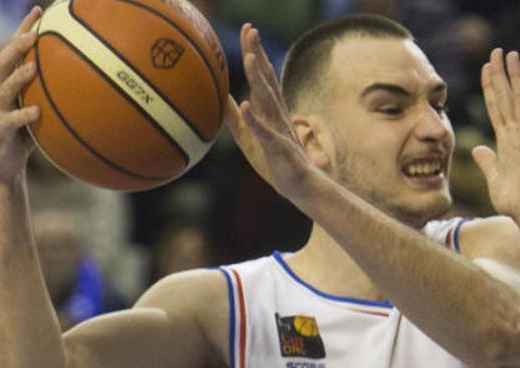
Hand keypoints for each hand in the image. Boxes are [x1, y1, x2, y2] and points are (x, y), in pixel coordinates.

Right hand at [0, 7, 41, 184]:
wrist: (5, 165)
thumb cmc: (28, 134)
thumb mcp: (43, 109)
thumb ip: (57, 93)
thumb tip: (93, 79)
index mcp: (8, 83)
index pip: (14, 50)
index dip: (23, 28)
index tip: (39, 9)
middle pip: (2, 61)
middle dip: (16, 45)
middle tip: (33, 33)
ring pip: (3, 88)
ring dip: (18, 76)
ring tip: (33, 66)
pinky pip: (11, 121)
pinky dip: (24, 116)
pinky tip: (37, 112)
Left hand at [224, 24, 315, 197]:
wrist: (299, 185)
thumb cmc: (274, 159)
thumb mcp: (246, 135)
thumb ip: (233, 114)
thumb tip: (219, 95)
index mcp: (270, 109)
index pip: (262, 75)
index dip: (255, 52)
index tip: (248, 30)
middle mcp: (277, 113)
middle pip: (267, 78)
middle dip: (258, 54)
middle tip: (251, 30)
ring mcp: (279, 128)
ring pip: (268, 99)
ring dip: (259, 78)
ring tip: (251, 58)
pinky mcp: (277, 146)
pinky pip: (265, 130)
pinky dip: (255, 118)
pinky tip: (246, 105)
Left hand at [473, 49, 519, 222]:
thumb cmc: (514, 199)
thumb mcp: (494, 177)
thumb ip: (487, 161)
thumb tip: (479, 149)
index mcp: (506, 140)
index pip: (495, 107)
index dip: (490, 87)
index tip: (485, 67)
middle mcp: (516, 134)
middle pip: (505, 98)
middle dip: (500, 74)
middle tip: (496, 51)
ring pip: (516, 100)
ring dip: (512, 77)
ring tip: (509, 54)